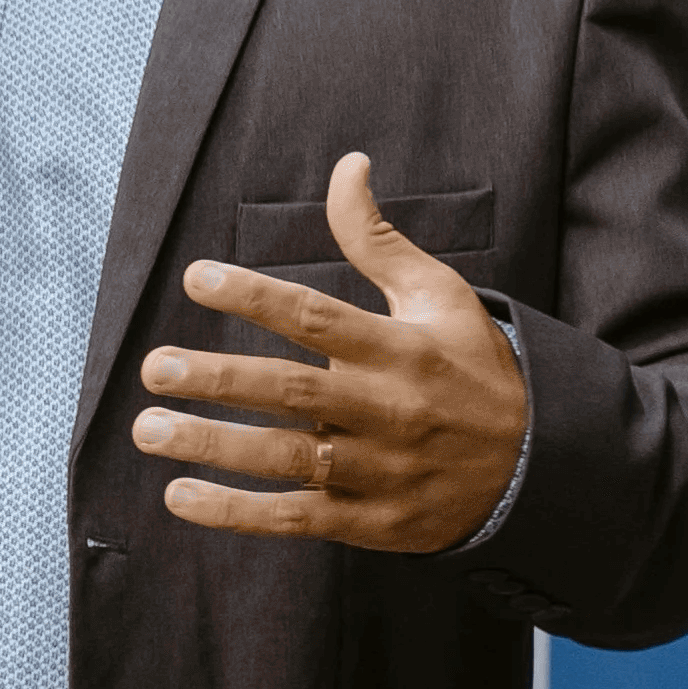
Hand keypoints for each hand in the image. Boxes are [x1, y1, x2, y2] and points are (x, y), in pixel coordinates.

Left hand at [130, 152, 527, 549]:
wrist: (540, 468)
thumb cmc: (473, 369)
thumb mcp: (441, 296)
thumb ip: (377, 240)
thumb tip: (347, 166)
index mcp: (400, 349)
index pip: (317, 317)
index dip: (255, 296)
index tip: (196, 277)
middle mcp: (387, 409)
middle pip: (293, 390)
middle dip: (218, 378)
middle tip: (154, 367)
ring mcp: (379, 470)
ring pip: (287, 457)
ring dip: (213, 445)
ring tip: (147, 429)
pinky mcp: (372, 522)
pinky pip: (296, 516)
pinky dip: (236, 512)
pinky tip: (179, 495)